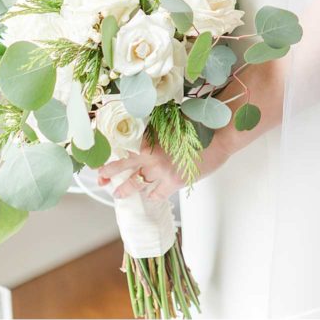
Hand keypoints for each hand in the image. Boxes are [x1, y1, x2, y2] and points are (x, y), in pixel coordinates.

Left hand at [97, 125, 234, 200]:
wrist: (218, 136)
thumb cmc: (197, 125)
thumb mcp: (171, 123)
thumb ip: (155, 131)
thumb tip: (143, 134)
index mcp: (150, 139)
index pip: (124, 148)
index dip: (111, 154)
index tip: (101, 160)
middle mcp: (152, 157)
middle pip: (124, 167)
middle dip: (110, 174)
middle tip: (101, 178)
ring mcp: (162, 172)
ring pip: (138, 183)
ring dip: (127, 189)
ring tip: (118, 194)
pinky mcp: (174, 183)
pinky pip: (157, 194)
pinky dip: (152, 196)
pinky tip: (150, 196)